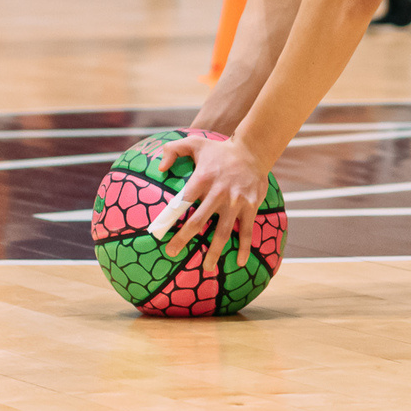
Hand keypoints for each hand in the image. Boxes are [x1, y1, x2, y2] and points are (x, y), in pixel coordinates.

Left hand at [148, 131, 270, 267]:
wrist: (253, 150)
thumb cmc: (219, 149)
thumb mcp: (195, 142)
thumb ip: (172, 150)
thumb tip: (159, 167)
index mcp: (202, 178)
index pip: (182, 201)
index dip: (168, 217)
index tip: (157, 232)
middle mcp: (218, 192)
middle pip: (198, 221)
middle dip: (184, 239)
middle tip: (172, 253)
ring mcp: (236, 201)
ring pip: (223, 232)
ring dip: (214, 252)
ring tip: (206, 268)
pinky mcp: (251, 206)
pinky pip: (247, 231)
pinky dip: (244, 248)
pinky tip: (240, 262)